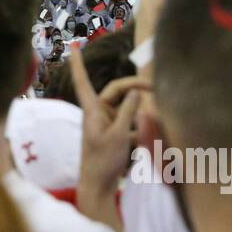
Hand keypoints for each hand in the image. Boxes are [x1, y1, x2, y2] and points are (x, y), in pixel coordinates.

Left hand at [70, 46, 147, 231]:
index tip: (74, 43)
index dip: (79, 62)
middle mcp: (99, 113)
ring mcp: (108, 124)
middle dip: (137, 88)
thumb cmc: (102, 161)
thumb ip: (128, 111)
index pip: (83, 79)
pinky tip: (156, 139)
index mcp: (92, 109)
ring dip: (142, 114)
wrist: (98, 188)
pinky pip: (133, 126)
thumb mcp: (118, 135)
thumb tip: (137, 91)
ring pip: (129, 109)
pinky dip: (144, 130)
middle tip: (157, 88)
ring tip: (157, 119)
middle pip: (119, 91)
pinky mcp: (117, 135)